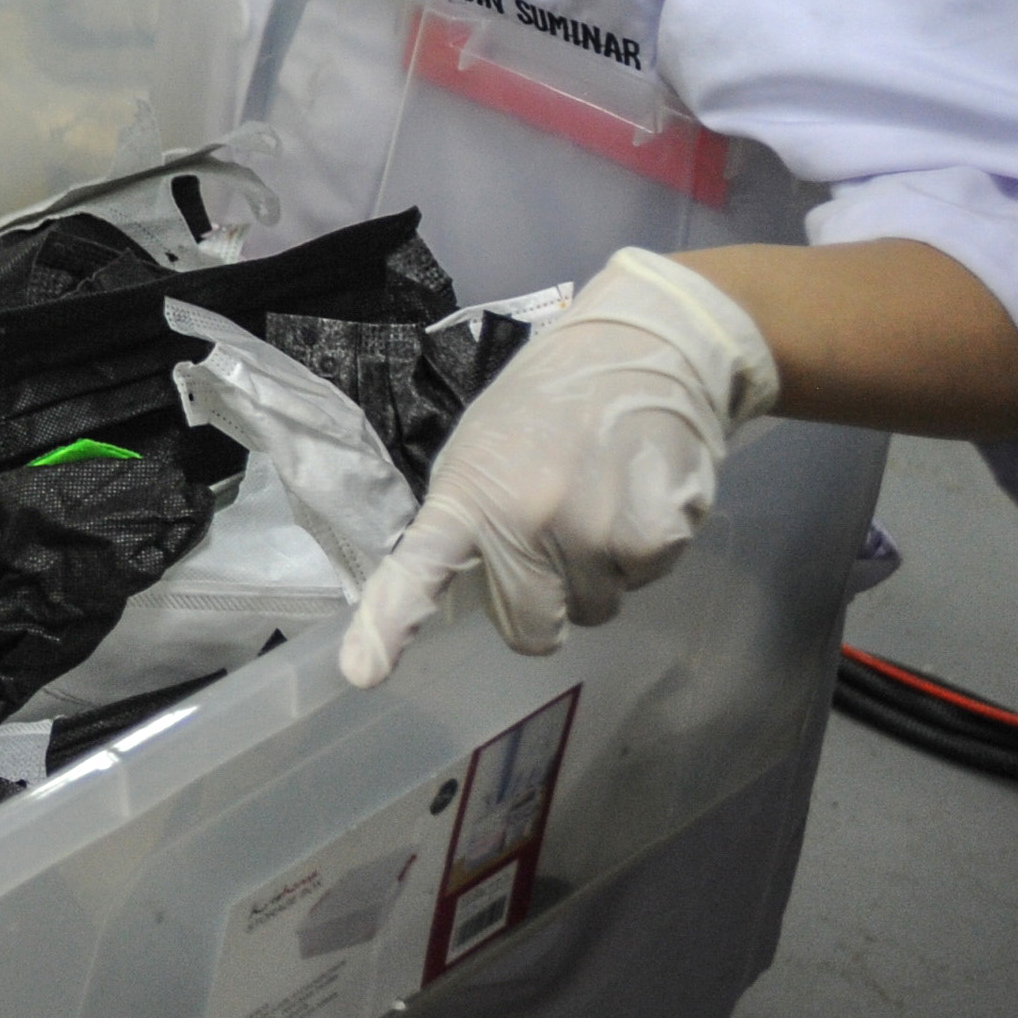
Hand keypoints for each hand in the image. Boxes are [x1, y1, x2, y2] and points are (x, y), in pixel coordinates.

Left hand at [337, 248, 779, 684]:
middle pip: (532, 628)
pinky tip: (642, 492)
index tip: (364, 671)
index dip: (390, 622)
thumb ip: (469, 517)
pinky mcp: (654, 534)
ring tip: (605, 495)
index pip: (419, 564)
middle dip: (546, 602)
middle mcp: (524, 516)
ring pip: (598, 607)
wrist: (646, 347)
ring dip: (602, 570)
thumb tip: (454, 588)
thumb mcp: (486, 444)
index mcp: (469, 489)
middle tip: (559, 533)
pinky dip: (649, 552)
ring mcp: (591, 529)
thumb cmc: (553, 402)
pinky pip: (647, 580)